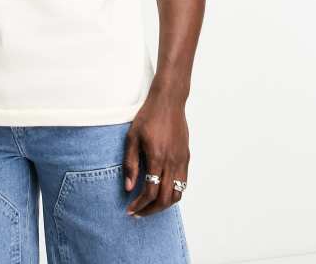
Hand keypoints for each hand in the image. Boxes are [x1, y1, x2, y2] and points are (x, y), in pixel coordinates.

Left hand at [123, 88, 189, 217]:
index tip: (130, 210)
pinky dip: (173, 193)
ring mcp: (181, 160)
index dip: (139, 205)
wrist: (168, 101)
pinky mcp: (186, 156)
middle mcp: (172, 162)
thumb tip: (129, 187)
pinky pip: (183, 183)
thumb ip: (130, 163)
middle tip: (139, 213)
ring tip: (150, 205)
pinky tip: (162, 190)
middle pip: (165, 198)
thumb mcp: (132, 137)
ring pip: (177, 194)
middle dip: (151, 210)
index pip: (150, 192)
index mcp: (157, 157)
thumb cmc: (148, 116)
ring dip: (164, 204)